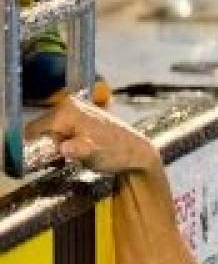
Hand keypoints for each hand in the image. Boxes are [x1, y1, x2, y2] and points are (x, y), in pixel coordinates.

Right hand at [24, 96, 159, 173]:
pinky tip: (78, 148)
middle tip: (64, 159)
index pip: (34, 129)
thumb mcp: (94, 154)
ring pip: (51, 129)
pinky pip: (61, 128)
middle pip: (41, 128)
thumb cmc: (117, 153)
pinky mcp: (81, 114)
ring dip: (56, 144)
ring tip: (74, 154)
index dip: (38, 147)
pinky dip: (64, 140)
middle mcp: (69, 104)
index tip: (50, 159)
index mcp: (67, 111)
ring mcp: (75, 108)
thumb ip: (76, 150)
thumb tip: (63, 148)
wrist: (138, 152)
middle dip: (48, 145)